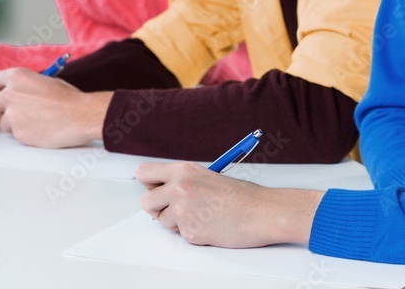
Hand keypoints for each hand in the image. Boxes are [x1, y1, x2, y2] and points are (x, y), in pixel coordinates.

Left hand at [0, 68, 109, 147]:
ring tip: (35, 121)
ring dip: (14, 123)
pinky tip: (41, 128)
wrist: (81, 116)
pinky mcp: (18, 133)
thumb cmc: (69, 98)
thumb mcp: (46, 81)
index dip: (0, 88)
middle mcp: (10, 94)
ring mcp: (12, 115)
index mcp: (18, 76)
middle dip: (2, 109)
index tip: (6, 93)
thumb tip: (18, 90)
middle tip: (18, 111)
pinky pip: (15, 135)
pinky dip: (25, 133)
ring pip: (2, 123)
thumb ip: (26, 85)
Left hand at [136, 161, 322, 247]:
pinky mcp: (189, 231)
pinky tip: (210, 225)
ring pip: (162, 221)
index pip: (143, 172)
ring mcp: (182, 210)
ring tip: (202, 215)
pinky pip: (180, 235)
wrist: (262, 211)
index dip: (149, 183)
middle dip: (158, 208)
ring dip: (177, 222)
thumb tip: (161, 191)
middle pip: (145, 201)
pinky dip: (192, 233)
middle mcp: (178, 187)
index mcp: (183, 170)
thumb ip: (182, 181)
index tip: (156, 189)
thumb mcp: (207, 176)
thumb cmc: (241, 195)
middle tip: (177, 208)